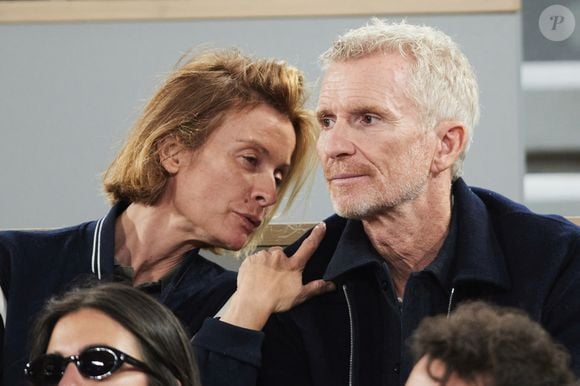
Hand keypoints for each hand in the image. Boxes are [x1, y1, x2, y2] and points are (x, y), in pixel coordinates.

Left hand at [220, 222, 334, 329]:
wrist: (252, 303)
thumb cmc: (275, 300)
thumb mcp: (299, 295)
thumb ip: (315, 288)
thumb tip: (330, 284)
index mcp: (292, 264)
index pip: (308, 246)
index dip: (316, 235)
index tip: (321, 225)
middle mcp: (278, 256)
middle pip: (282, 254)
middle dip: (280, 262)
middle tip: (276, 277)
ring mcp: (263, 256)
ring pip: (267, 256)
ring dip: (267, 264)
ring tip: (264, 279)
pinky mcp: (250, 259)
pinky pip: (254, 260)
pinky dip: (255, 267)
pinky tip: (255, 278)